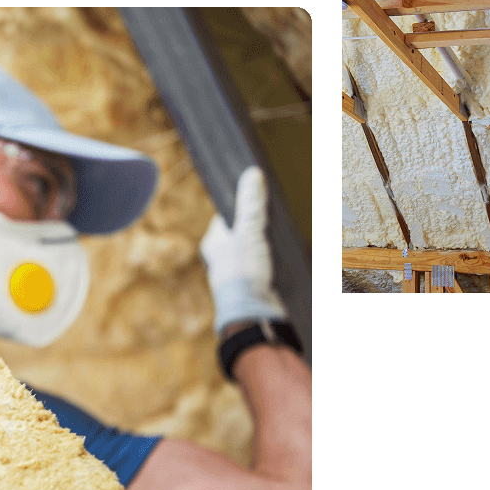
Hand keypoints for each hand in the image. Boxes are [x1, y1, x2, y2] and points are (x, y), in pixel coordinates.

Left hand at [199, 166, 286, 336]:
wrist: (254, 314)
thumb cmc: (244, 274)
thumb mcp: (248, 233)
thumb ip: (250, 205)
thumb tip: (252, 175)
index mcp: (213, 243)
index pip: (226, 214)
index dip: (240, 203)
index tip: (254, 194)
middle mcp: (222, 256)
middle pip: (241, 229)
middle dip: (255, 224)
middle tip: (268, 217)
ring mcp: (237, 270)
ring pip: (252, 246)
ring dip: (264, 242)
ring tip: (274, 237)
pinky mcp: (252, 281)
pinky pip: (261, 262)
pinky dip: (269, 257)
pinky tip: (277, 255)